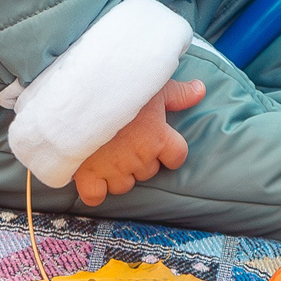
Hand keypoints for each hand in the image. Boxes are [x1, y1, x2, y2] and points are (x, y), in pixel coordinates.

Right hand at [73, 77, 203, 205]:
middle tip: (127, 141)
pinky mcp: (88, 175)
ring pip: (124, 185)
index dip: (170, 152)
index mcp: (158, 137)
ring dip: (119, 175)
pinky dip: (94, 190)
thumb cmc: (120, 86)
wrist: (79, 94)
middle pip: (148, 171)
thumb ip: (178, 93)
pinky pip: (95, 196)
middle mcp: (139, 157)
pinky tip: (93, 177)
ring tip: (109, 156)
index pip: (177, 156)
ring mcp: (113, 169)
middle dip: (141, 160)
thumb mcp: (153, 84)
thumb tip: (201, 91)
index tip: (159, 142)